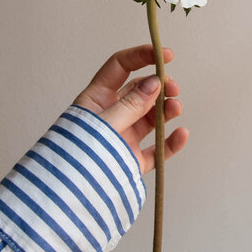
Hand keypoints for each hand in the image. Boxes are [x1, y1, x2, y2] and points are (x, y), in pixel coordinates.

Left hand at [73, 45, 188, 174]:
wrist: (70, 197)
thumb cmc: (77, 155)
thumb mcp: (104, 124)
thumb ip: (131, 105)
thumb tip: (155, 83)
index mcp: (97, 99)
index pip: (120, 68)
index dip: (141, 57)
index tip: (164, 55)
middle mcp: (112, 115)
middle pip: (140, 92)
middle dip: (159, 85)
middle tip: (173, 88)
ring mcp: (123, 138)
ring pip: (150, 118)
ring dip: (166, 110)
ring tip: (176, 108)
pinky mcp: (132, 161)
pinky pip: (156, 149)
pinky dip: (170, 142)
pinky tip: (181, 134)